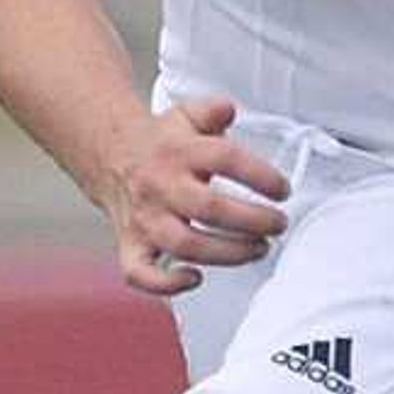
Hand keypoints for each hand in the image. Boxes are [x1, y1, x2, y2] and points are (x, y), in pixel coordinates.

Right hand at [99, 94, 289, 296]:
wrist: (111, 158)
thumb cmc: (161, 145)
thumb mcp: (187, 116)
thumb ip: (212, 110)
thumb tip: (227, 109)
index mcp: (178, 152)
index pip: (225, 159)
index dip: (260, 176)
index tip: (283, 189)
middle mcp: (161, 186)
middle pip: (211, 209)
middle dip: (253, 220)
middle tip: (278, 224)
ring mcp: (145, 219)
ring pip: (186, 244)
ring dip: (228, 253)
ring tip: (259, 249)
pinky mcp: (131, 245)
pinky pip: (140, 273)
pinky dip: (166, 284)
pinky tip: (195, 278)